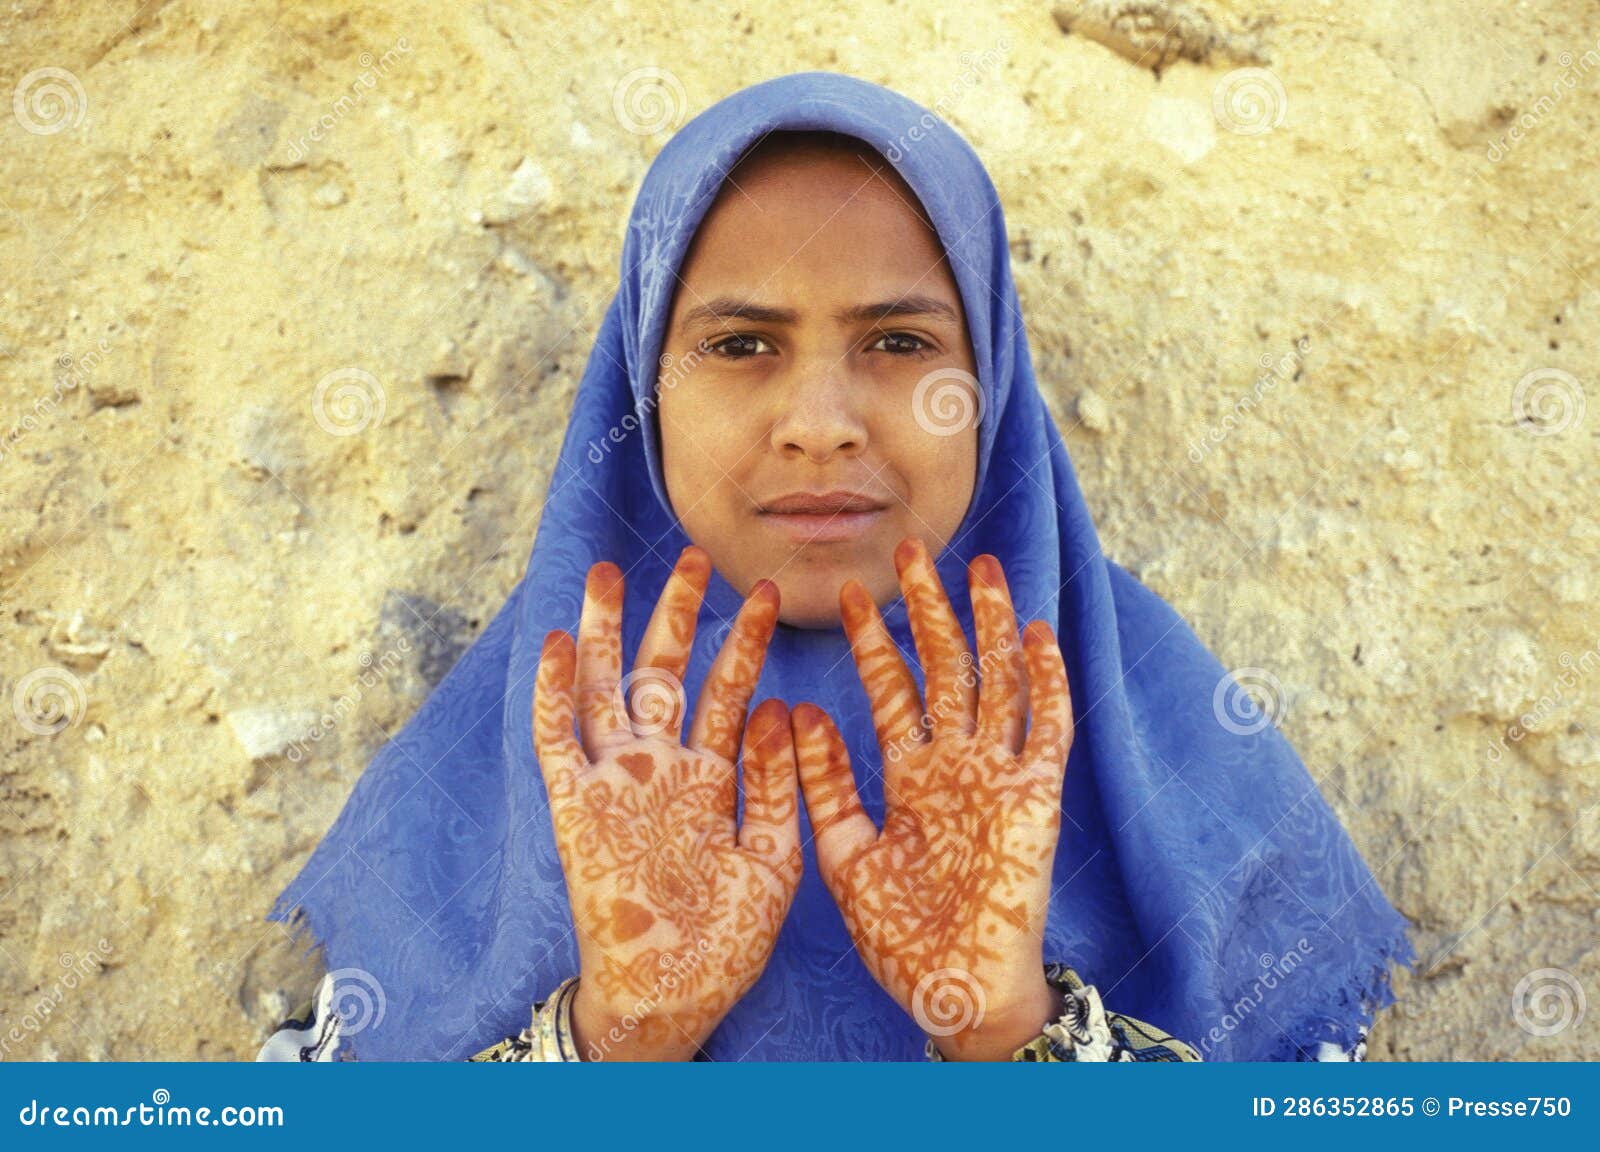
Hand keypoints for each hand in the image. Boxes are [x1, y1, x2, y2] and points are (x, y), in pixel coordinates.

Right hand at [533, 545, 803, 1059]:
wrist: (672, 998)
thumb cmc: (727, 939)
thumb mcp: (773, 855)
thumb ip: (775, 783)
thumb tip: (781, 706)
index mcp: (709, 778)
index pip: (726, 693)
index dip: (743, 642)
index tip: (767, 592)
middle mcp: (660, 769)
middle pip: (662, 674)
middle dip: (675, 615)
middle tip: (692, 557)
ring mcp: (615, 785)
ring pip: (605, 692)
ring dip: (606, 634)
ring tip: (609, 574)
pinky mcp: (576, 810)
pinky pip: (558, 743)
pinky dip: (555, 695)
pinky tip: (561, 645)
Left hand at [791, 535, 1074, 1059]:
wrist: (956, 994)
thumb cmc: (900, 936)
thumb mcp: (844, 855)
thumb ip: (825, 786)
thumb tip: (800, 711)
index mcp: (911, 776)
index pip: (893, 691)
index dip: (876, 643)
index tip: (855, 594)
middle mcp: (957, 765)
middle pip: (946, 669)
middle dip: (931, 610)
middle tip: (915, 549)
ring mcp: (1000, 777)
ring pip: (999, 683)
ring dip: (991, 626)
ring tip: (980, 567)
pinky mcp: (1039, 799)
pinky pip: (1048, 730)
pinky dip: (1046, 683)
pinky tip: (1038, 634)